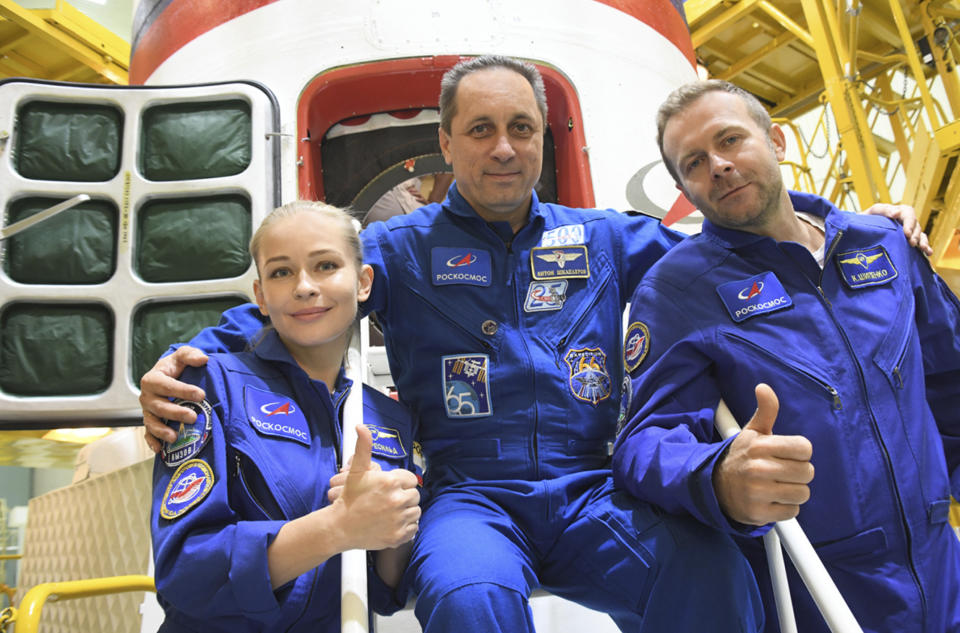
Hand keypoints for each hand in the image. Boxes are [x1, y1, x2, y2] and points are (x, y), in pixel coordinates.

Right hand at [139, 346, 208, 451]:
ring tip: (174, 437)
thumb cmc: (175, 366)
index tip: (200, 394)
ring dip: (162, 430)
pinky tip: (160, 449)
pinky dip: (152, 442)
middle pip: (159, 406)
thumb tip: (203, 359)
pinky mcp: (150, 422)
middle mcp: (147, 396)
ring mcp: (148, 411)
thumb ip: (191, 355)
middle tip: (193, 416)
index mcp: (152, 379)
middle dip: (175, 413)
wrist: (167, 376)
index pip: (166, 385)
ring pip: (152, 422)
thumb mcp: (182, 355)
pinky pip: (148, 434)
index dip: (182, 390)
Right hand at [330, 425, 419, 549]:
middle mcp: (397, 500)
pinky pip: (414, 528)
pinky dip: (407, 527)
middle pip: (415, 495)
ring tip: (391, 512)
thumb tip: (361, 427)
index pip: (411, 479)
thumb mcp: (356, 471)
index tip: (390, 489)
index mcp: (390, 482)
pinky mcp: (398, 536)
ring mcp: (398, 519)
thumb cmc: (349, 498)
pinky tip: (393, 523)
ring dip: (407, 511)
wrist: (340, 527)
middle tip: (388, 501)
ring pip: (416, 511)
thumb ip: (363, 447)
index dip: (401, 483)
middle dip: (404, 497)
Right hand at [713, 384, 813, 524]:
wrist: (715, 486)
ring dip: (793, 492)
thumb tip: (763, 387)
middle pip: (807, 472)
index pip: (804, 449)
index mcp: (759, 446)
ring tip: (776, 486)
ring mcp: (757, 492)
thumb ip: (766, 410)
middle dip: (798, 473)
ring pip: (802, 493)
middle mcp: (757, 468)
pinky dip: (785, 508)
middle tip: (781, 472)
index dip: (799, 453)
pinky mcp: (758, 513)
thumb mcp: (752, 432)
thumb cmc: (741, 457)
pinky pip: (792, 512)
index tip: (787, 455)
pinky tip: (771, 500)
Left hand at [862, 203, 931, 255]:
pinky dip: (925, 247)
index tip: (907, 233)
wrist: (858, 232)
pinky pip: (919, 243)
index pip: (908, 213)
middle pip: (915, 225)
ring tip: (924, 249)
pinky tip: (928, 253)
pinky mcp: (907, 241)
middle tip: (912, 243)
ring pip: (920, 234)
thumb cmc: (864, 221)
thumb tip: (896, 213)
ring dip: (923, 241)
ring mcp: (907, 231)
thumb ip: (882, 210)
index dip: (909, 223)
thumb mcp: (871, 213)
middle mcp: (904, 221)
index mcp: (897, 211)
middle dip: (915, 235)